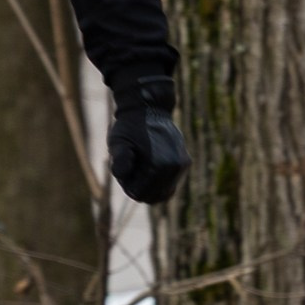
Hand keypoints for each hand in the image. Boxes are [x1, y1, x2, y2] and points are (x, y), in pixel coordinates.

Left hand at [109, 75, 189, 203]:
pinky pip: (169, 184)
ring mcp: (182, 166)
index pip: (140, 194)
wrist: (150, 109)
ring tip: (138, 163)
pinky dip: (157, 180)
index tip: (122, 167)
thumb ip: (119, 159)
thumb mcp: (119, 142)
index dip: (127, 185)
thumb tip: (121, 174)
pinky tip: (147, 164)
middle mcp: (176, 168)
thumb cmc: (130, 127)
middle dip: (137, 185)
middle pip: (152, 196)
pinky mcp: (184, 163)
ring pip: (162, 192)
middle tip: (129, 165)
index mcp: (160, 165)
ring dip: (147, 183)